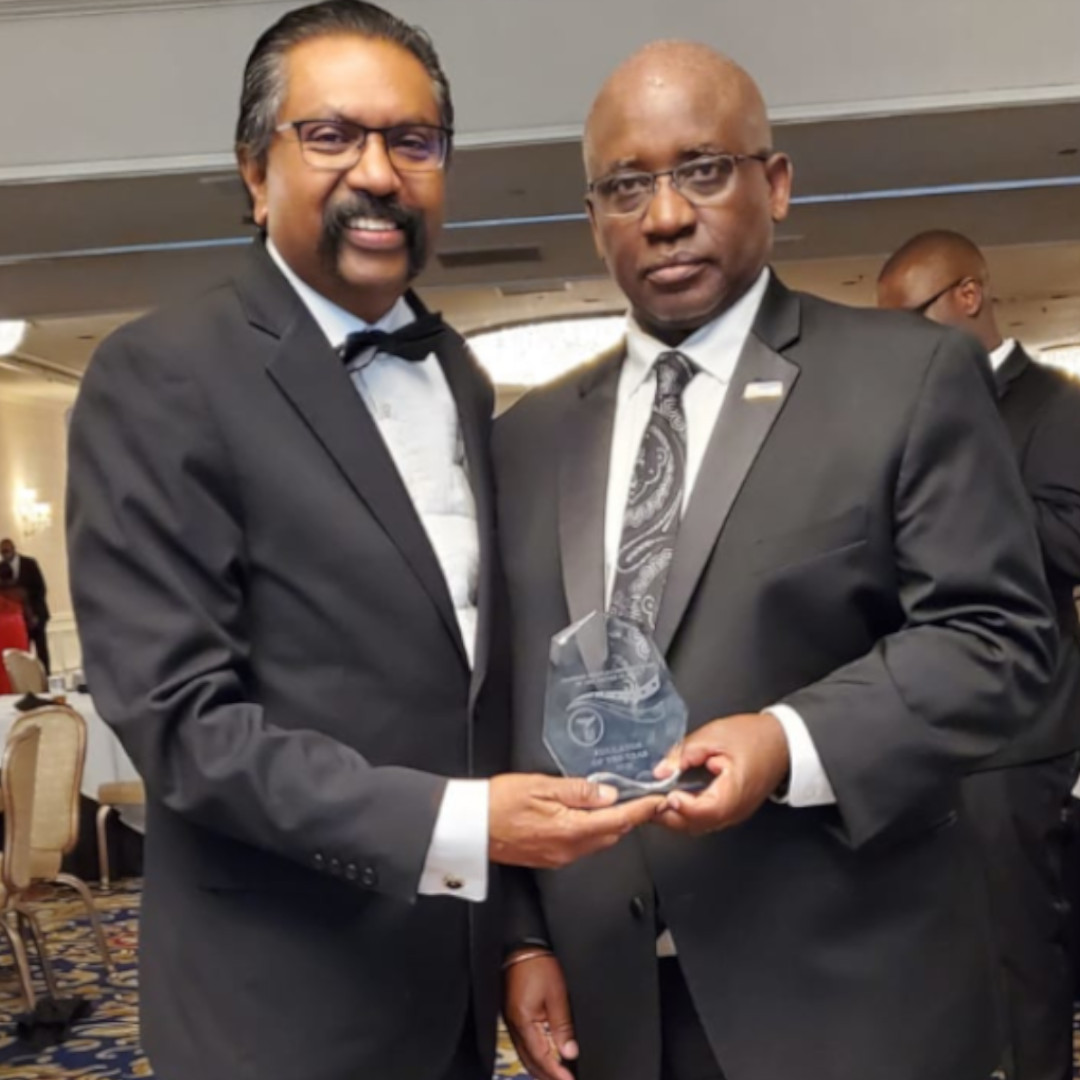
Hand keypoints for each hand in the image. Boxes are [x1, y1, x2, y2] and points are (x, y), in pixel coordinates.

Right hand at [489, 774, 661, 867]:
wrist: (469, 827)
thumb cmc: (498, 803)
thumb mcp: (540, 785)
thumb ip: (577, 790)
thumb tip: (607, 793)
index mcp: (571, 829)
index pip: (618, 819)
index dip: (642, 810)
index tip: (658, 801)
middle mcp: (569, 849)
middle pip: (613, 833)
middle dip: (631, 817)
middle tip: (643, 798)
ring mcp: (559, 856)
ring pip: (599, 841)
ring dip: (612, 824)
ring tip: (619, 803)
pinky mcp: (549, 858)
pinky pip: (582, 846)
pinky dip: (593, 831)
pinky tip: (589, 816)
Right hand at [504, 950, 576, 1079]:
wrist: (522, 944)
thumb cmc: (538, 963)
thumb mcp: (557, 994)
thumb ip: (562, 1026)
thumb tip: (569, 1052)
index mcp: (523, 1020)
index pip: (541, 1057)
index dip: (556, 1073)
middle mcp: (514, 1024)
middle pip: (530, 1061)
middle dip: (547, 1076)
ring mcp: (511, 1019)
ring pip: (525, 1054)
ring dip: (540, 1068)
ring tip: (556, 1076)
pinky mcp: (513, 1013)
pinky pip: (523, 1042)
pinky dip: (534, 1055)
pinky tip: (544, 1057)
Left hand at [653, 713, 789, 835]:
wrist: (782, 740)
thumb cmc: (755, 737)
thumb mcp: (715, 736)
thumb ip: (685, 753)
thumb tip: (660, 770)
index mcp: (734, 793)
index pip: (703, 812)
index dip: (680, 806)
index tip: (664, 794)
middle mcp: (734, 810)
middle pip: (695, 825)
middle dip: (668, 816)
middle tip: (646, 800)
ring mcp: (733, 813)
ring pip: (697, 826)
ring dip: (674, 816)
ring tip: (654, 799)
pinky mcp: (730, 810)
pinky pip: (704, 819)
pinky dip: (686, 813)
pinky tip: (672, 799)